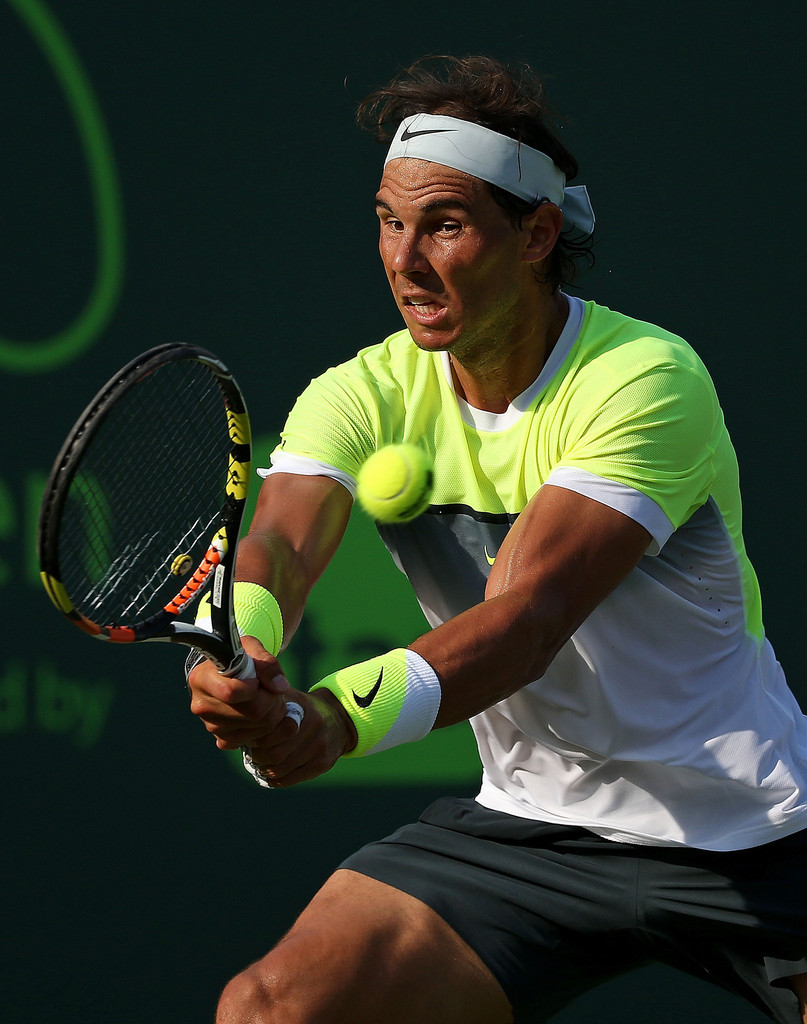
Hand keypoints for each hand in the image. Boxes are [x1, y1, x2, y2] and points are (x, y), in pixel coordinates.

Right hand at [188, 635, 297, 750]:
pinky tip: (262, 713)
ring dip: (273, 712)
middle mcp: (202, 705)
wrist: (230, 676)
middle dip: (271, 699)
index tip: (257, 679)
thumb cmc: (239, 659)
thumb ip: (267, 663)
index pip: (231, 692)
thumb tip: (280, 687)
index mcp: (201, 679)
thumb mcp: (251, 649)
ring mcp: (212, 726)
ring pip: (259, 726)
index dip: (254, 686)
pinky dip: (267, 727)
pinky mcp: (224, 740)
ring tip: (266, 697)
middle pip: (253, 711)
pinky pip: (258, 740)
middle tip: (270, 688)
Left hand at [246, 688, 357, 787]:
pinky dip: (277, 780)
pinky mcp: (323, 764)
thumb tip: (247, 706)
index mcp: (304, 712)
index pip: (271, 734)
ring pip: (282, 770)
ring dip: (266, 770)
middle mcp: (315, 730)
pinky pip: (293, 779)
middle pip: (276, 754)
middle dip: (259, 757)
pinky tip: (271, 776)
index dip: (256, 740)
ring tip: (260, 764)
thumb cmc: (306, 708)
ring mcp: (320, 749)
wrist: (340, 719)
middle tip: (253, 755)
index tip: (250, 739)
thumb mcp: (293, 697)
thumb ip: (273, 700)